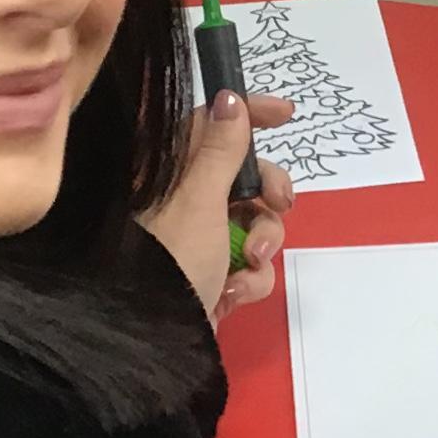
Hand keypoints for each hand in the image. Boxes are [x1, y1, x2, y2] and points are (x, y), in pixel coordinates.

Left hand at [139, 91, 294, 322]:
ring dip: (262, 242)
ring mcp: (198, 241)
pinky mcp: (211, 276)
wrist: (151, 340)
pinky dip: (249, 278)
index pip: (210, 124)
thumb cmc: (171, 259)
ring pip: (253, 222)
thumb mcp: (199, 199)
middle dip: (268, 192)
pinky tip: (234, 293)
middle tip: (279, 202)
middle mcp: (181, 202)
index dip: (249, 114)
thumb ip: (221, 149)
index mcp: (168, 175)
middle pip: (242, 176)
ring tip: (248, 263)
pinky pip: (248, 264)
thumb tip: (229, 97)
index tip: (286, 114)